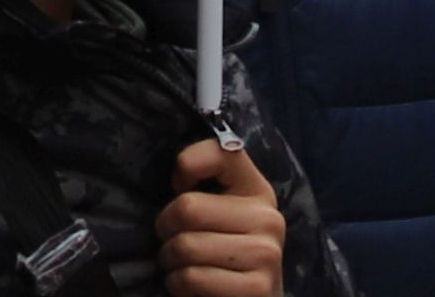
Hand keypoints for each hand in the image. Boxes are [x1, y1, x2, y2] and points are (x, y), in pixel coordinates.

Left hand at [160, 143, 287, 296]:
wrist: (248, 295)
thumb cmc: (220, 247)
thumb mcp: (215, 209)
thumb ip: (201, 182)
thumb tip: (179, 177)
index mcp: (257, 190)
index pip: (221, 152)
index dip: (186, 165)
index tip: (180, 187)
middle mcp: (269, 219)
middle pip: (187, 207)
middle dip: (165, 228)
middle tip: (172, 240)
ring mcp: (267, 255)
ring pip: (186, 246)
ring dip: (170, 260)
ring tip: (182, 264)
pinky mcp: (258, 289)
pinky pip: (193, 278)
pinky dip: (179, 284)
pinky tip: (190, 284)